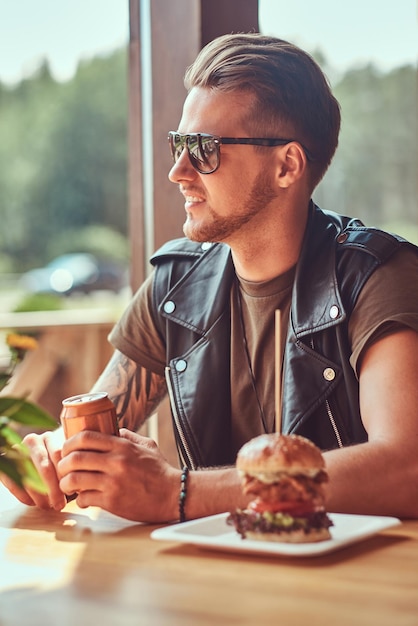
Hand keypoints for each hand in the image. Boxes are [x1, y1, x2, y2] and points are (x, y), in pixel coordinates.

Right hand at [0, 427, 65, 510]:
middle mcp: (32, 441)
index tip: (72, 492)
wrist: (29, 453)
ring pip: (29, 477)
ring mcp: (17, 451)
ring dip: (39, 496)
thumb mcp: (63, 455)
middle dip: (53, 490)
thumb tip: (82, 486)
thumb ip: (72, 464)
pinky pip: (14, 484)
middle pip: (44, 468)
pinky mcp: (5, 464)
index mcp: (49, 437)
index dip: (65, 475)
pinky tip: (33, 503)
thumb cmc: (53, 459)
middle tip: (59, 505)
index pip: (58, 456)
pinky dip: (24, 496)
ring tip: (47, 506)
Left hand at [57, 428, 179, 522]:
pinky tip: (85, 499)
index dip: (70, 442)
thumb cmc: (160, 471)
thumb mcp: (147, 445)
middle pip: (75, 458)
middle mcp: (116, 462)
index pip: (86, 437)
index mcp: (122, 446)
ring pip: (75, 480)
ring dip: (66, 483)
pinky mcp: (113, 502)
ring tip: (69, 486)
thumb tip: (112, 430)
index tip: (67, 449)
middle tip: (63, 469)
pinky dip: (81, 500)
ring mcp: (113, 482)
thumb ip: (128, 436)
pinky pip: (85, 499)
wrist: (174, 495)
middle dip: (63, 464)